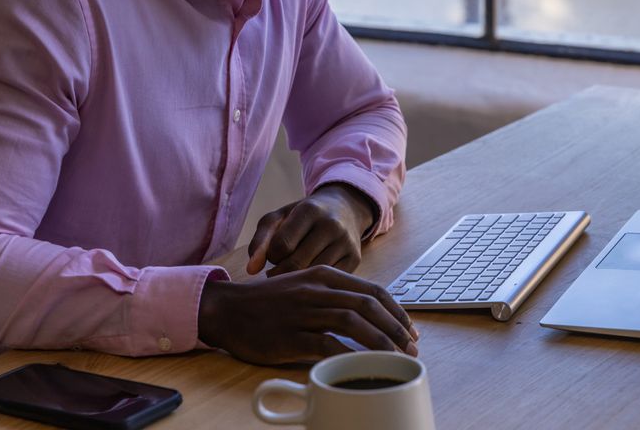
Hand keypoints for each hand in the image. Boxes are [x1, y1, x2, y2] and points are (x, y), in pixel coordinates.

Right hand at [198, 266, 418, 363]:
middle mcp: (317, 290)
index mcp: (325, 276)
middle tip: (411, 346)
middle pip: (368, 305)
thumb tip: (370, 316)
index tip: (410, 327)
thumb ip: (333, 295)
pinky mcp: (289, 335)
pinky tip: (361, 364)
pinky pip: (326, 343)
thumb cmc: (270, 302)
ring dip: (380, 340)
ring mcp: (303, 312)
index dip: (396, 310)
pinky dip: (348, 354)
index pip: (372, 290)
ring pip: (352, 322)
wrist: (228, 309)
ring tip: (395, 357)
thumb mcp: (305, 286)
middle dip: (395, 327)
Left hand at [246, 184, 374, 276]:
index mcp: (310, 210)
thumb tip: (251, 270)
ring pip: (313, 275)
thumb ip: (261, 240)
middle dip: (282, 271)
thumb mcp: (279, 218)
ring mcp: (346, 242)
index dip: (271, 255)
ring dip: (298, 279)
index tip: (274, 255)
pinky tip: (310, 278)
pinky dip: (316, 284)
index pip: (281, 246)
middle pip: (296, 264)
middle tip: (279, 270)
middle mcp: (331, 225)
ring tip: (293, 273)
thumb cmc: (303, 216)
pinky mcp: (355, 258)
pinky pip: (329, 281)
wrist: (345, 208)